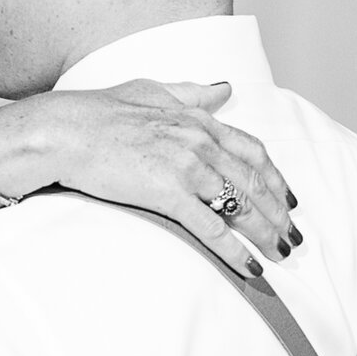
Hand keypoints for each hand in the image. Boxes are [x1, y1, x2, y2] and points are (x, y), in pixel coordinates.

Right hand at [24, 80, 298, 275]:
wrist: (63, 131)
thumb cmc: (96, 112)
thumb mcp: (150, 91)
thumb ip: (190, 93)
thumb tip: (224, 88)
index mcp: (198, 120)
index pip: (252, 151)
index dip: (276, 177)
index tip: (288, 198)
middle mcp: (200, 142)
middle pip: (255, 183)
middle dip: (279, 214)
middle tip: (293, 237)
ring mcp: (187, 168)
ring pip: (241, 207)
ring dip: (266, 234)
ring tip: (280, 255)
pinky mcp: (168, 193)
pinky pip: (211, 228)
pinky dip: (235, 251)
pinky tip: (250, 267)